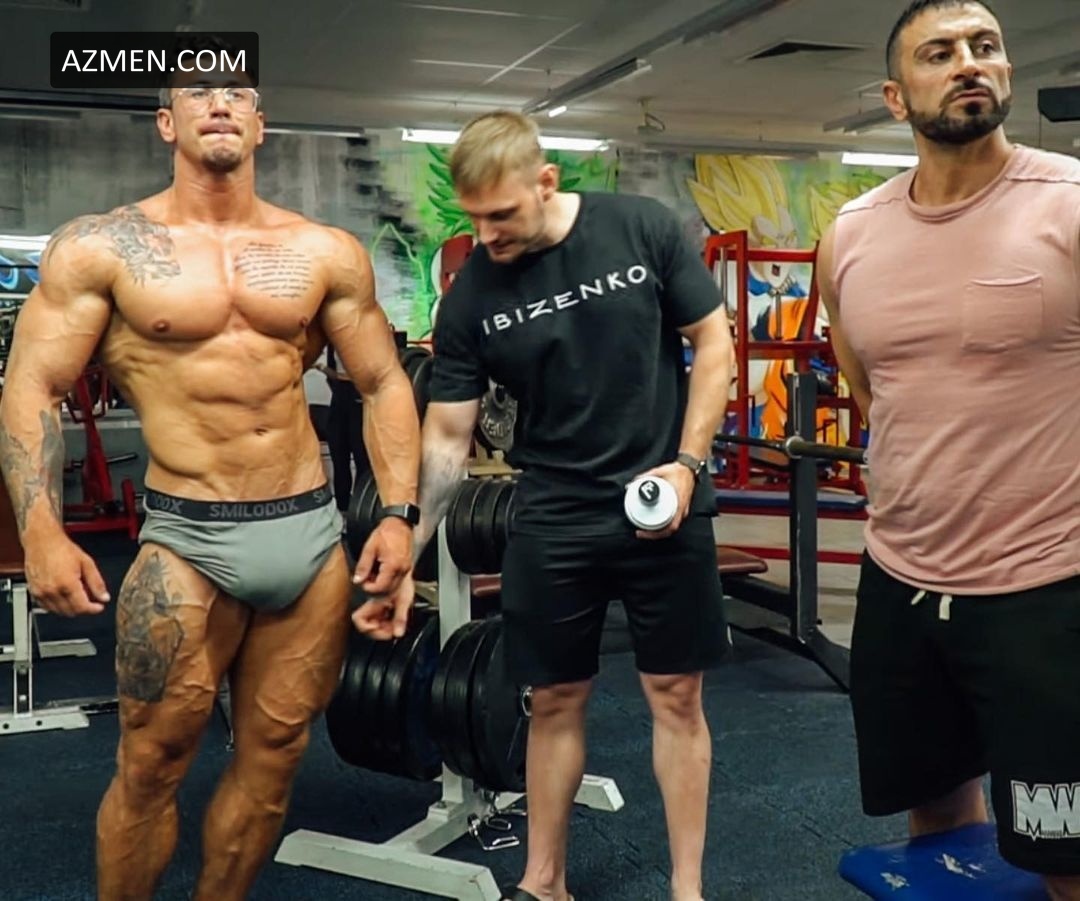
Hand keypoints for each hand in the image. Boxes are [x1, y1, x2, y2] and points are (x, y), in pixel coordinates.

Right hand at [24, 533, 109, 615]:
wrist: (42, 541)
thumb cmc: (62, 548)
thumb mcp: (87, 563)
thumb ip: (97, 583)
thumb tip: (104, 597)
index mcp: (67, 584)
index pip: (82, 607)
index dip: (93, 609)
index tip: (99, 607)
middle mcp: (52, 591)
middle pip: (71, 612)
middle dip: (83, 608)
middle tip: (90, 599)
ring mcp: (41, 593)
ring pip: (59, 612)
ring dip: (70, 608)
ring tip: (77, 594)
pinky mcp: (34, 592)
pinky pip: (47, 607)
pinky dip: (57, 606)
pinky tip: (64, 596)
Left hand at [351, 516, 413, 637]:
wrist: (400, 523)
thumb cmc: (387, 532)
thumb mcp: (371, 546)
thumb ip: (364, 565)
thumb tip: (359, 579)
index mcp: (394, 564)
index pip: (382, 586)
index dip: (371, 588)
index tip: (364, 584)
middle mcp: (403, 571)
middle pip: (401, 598)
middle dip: (399, 617)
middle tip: (397, 632)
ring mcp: (408, 573)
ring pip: (406, 597)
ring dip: (402, 613)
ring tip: (399, 628)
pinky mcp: (408, 572)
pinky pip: (406, 591)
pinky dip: (402, 602)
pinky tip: (398, 610)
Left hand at [632, 462, 695, 540]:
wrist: (689, 468)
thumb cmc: (679, 471)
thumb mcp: (660, 471)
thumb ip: (646, 476)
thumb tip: (635, 481)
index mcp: (679, 503)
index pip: (671, 527)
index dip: (657, 534)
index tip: (644, 532)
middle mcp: (682, 509)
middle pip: (670, 530)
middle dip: (655, 534)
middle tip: (642, 533)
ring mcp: (683, 509)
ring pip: (672, 526)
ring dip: (659, 531)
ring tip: (647, 530)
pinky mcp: (681, 507)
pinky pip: (674, 521)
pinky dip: (664, 525)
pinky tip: (656, 523)